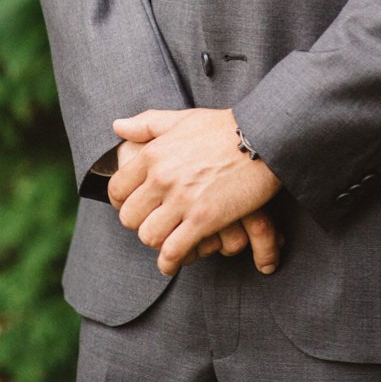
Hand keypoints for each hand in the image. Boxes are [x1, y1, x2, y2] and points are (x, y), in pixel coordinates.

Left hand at [108, 108, 282, 276]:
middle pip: (129, 217)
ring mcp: (182, 199)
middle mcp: (162, 177)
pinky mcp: (204, 219)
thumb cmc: (224, 127)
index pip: (117, 189)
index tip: (134, 206)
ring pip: (148, 237)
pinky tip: (173, 262)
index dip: (122, 202)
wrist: (263, 136)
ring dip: (156, 242)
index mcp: (154, 153)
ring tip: (166, 240)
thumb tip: (117, 126)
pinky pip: (173, 251)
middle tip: (154, 223)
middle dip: (139, 223)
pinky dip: (170, 262)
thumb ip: (147, 123)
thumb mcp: (182, 119)